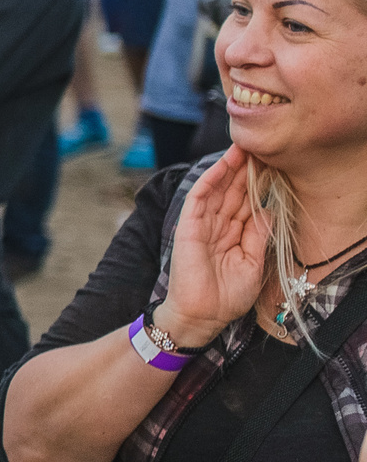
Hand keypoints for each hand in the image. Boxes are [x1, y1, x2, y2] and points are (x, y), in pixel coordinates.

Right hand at [160, 147, 264, 344]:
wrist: (203, 314)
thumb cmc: (227, 296)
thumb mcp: (253, 263)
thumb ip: (259, 235)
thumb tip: (269, 209)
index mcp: (233, 235)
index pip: (246, 203)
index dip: (258, 184)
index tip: (272, 164)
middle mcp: (218, 226)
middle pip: (234, 191)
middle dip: (246, 170)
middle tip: (261, 146)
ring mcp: (202, 224)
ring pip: (219, 189)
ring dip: (231, 168)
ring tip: (245, 147)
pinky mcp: (188, 225)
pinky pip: (200, 197)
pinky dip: (212, 179)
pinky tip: (224, 164)